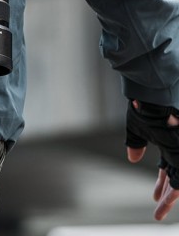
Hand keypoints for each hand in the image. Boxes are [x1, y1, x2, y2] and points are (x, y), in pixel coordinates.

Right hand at [126, 100, 178, 220]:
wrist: (152, 96)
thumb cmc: (144, 108)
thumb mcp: (136, 129)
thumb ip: (135, 144)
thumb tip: (132, 158)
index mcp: (168, 144)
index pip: (167, 170)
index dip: (160, 184)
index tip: (153, 196)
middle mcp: (176, 149)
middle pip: (174, 177)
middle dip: (165, 194)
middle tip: (156, 208)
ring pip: (178, 181)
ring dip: (169, 196)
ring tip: (159, 211)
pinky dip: (175, 190)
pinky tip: (168, 198)